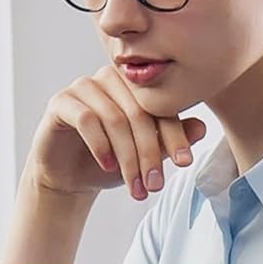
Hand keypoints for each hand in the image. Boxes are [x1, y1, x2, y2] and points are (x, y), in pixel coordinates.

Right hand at [27, 65, 207, 201]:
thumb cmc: (107, 162)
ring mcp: (83, 87)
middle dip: (149, 153)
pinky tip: (107, 165)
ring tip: (133, 185)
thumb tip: (201, 128)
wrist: (68, 178)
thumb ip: (168, 139)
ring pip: (114, 118)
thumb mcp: (143, 155)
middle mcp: (110, 78)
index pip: (160, 106)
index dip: (175, 135)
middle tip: (154, 185)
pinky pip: (86, 119)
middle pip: (138, 113)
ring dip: (126, 156)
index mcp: (135, 85)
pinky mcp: (61, 102)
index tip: (184, 163)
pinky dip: (100, 145)